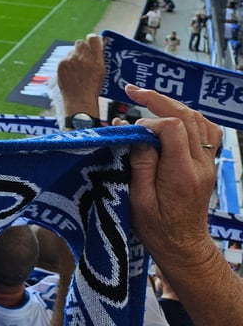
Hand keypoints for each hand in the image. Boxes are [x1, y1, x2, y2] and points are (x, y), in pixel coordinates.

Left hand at [56, 34, 105, 115]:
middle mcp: (82, 57)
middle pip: (80, 43)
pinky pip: (64, 59)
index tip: (92, 43)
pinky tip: (71, 73)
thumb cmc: (93, 87)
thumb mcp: (102, 71)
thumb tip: (101, 42)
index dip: (92, 39)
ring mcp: (70, 60)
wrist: (79, 100)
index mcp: (96, 58)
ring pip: (71, 51)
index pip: (93, 38)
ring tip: (77, 69)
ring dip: (74, 56)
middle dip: (82, 48)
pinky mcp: (61, 64)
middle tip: (83, 57)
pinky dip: (67, 64)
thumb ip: (99, 56)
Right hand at [126, 85, 220, 268]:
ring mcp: (207, 164)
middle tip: (131, 90)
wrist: (183, 246)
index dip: (149, 119)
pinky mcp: (207, 165)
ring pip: (199, 120)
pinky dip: (189, 117)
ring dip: (173, 104)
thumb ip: (139, 162)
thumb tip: (133, 131)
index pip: (173, 128)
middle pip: (187, 116)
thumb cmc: (156, 228)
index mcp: (181, 174)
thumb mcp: (138, 199)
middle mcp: (200, 165)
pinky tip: (171, 115)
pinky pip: (206, 131)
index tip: (129, 127)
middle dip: (158, 99)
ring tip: (148, 98)